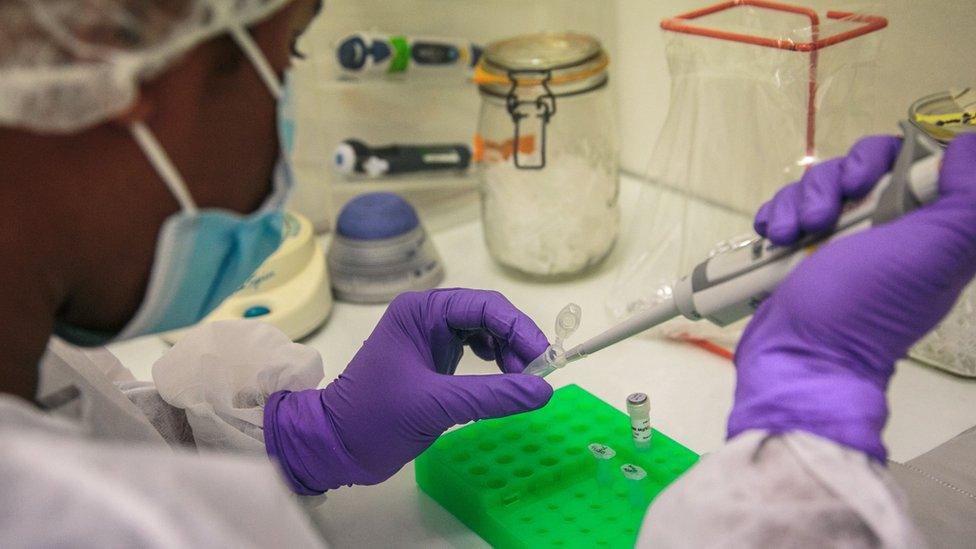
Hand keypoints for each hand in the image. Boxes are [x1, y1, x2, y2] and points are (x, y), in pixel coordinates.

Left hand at [263, 289, 552, 493]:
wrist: (335, 446)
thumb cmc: (374, 417)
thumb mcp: (436, 405)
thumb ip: (492, 396)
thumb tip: (542, 391)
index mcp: (421, 311)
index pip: (484, 306)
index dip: (519, 329)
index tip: (544, 359)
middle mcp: (427, 317)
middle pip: (489, 317)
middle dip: (516, 343)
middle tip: (535, 377)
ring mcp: (430, 338)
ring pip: (485, 334)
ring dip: (508, 355)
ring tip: (519, 383)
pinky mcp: (434, 362)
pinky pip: (475, 353)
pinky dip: (495, 366)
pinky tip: (503, 382)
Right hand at [729, 134, 975, 460]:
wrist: (799, 358)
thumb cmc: (865, 307)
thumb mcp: (934, 252)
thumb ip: (968, 197)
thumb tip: (965, 148)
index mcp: (925, 229)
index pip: (912, 161)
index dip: (886, 158)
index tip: (867, 182)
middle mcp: (884, 232)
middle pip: (857, 168)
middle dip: (832, 182)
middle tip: (822, 219)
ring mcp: (837, 243)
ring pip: (816, 187)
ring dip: (796, 204)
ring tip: (788, 237)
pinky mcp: (797, 253)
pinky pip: (785, 210)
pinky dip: (775, 216)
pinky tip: (773, 238)